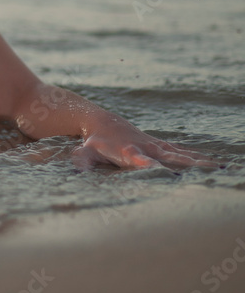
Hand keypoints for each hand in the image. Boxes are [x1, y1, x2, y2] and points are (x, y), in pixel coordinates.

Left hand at [70, 118, 218, 170]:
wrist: (101, 121)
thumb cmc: (93, 141)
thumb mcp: (85, 152)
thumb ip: (82, 161)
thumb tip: (77, 171)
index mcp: (128, 152)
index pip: (140, 160)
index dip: (149, 164)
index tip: (160, 169)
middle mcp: (144, 148)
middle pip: (167, 157)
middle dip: (183, 164)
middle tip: (201, 171)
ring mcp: (153, 145)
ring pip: (178, 153)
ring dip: (196, 160)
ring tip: (215, 167)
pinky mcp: (158, 144)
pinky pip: (179, 150)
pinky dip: (194, 155)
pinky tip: (209, 161)